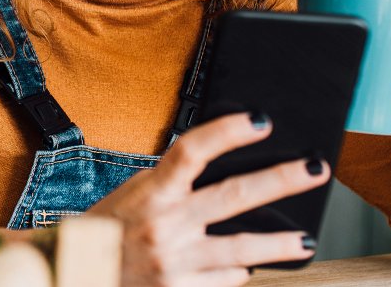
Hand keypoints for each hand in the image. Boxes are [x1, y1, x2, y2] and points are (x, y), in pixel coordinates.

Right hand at [86, 112, 326, 285]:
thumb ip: (172, 186)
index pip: (192, 151)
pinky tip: (249, 267)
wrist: (75, 276)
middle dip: (280, 180)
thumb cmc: (106, 234)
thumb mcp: (133, 198)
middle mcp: (164, 225)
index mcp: (150, 193)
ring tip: (305, 239)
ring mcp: (174, 262)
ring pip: (242, 250)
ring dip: (279, 243)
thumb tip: (223, 172)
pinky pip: (224, 281)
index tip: (260, 120)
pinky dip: (238, 273)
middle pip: (233, 196)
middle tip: (315, 169)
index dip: (227, 132)